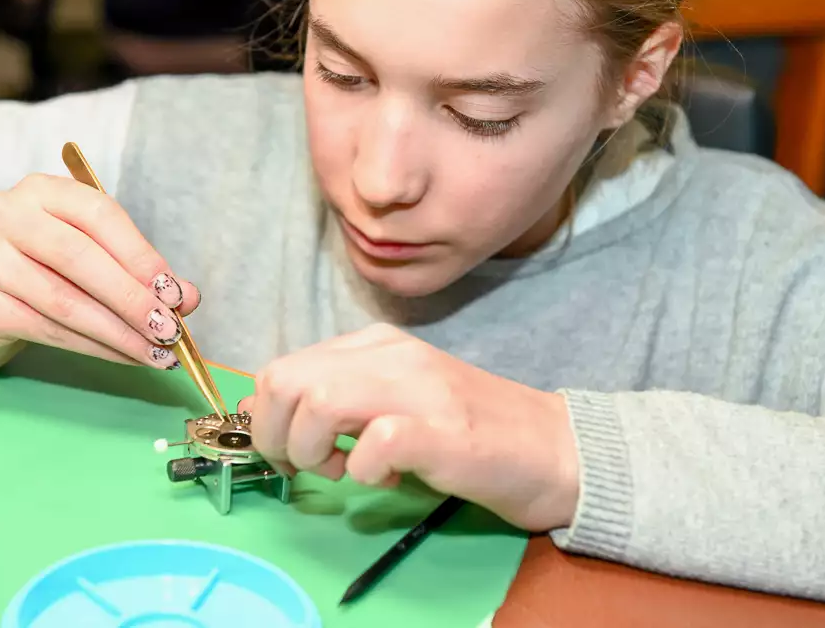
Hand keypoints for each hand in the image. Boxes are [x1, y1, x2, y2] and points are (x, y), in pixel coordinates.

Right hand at [0, 174, 198, 370]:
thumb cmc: (41, 269)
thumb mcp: (88, 254)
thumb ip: (135, 269)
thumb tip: (188, 298)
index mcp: (41, 190)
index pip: (99, 214)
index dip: (141, 255)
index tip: (175, 292)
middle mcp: (6, 214)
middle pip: (80, 258)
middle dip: (132, 298)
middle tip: (171, 330)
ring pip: (65, 300)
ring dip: (119, 333)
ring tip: (156, 353)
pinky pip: (47, 329)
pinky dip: (93, 348)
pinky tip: (122, 357)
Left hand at [242, 324, 580, 532]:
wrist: (556, 448)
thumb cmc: (472, 433)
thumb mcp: (397, 400)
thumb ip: (343, 399)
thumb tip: (275, 419)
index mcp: (377, 345)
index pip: (283, 368)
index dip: (269, 419)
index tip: (294, 451)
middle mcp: (393, 354)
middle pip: (287, 380)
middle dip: (277, 435)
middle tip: (311, 465)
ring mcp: (420, 389)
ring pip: (319, 400)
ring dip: (315, 451)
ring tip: (347, 470)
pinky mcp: (445, 431)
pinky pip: (376, 441)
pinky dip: (365, 470)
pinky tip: (389, 478)